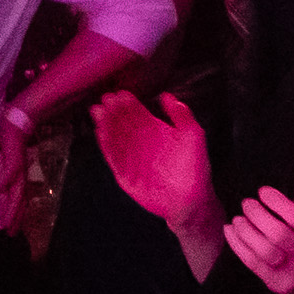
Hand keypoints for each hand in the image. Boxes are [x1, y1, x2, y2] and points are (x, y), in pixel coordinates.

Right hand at [89, 90, 215, 234]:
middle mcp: (141, 142)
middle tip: (106, 100)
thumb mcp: (193, 136)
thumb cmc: (194, 168)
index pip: (137, 112)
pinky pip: (112, 158)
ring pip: (114, 138)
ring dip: (106, 125)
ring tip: (99, 112)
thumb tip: (167, 96)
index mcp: (155, 130)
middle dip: (113, 111)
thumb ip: (181, 115)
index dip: (128, 103)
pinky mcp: (125, 174)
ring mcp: (132, 158)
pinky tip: (101, 133)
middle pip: (122, 123)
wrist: (190, 200)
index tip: (119, 94)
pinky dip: (106, 145)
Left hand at [226, 182, 293, 293]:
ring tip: (237, 218)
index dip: (277, 202)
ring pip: (265, 252)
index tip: (262, 191)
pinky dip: (237, 245)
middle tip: (247, 203)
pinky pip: (253, 263)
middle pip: (279, 235)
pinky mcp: (276, 281)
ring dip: (245, 232)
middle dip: (257, 215)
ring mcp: (291, 270)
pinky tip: (230, 229)